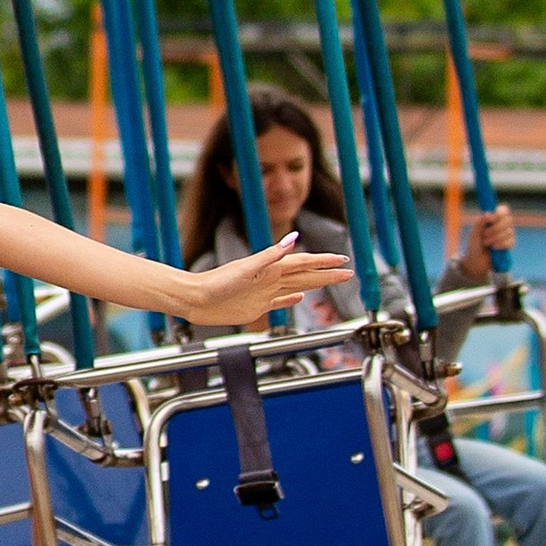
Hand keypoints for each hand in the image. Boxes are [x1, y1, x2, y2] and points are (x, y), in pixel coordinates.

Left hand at [170, 241, 357, 328]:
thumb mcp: (246, 268)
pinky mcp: (257, 306)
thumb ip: (270, 255)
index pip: (304, 262)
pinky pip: (280, 301)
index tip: (342, 260)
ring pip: (298, 286)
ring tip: (332, 280)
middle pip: (306, 275)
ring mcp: (264, 292)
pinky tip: (299, 297)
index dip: (324, 261)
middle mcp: (270, 278)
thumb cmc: (216, 283)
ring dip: (316, 283)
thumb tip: (293, 239)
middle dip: (327, 273)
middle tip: (348, 272)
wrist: (196, 300)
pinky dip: (292, 299)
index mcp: (270, 268)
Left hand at [453, 202, 514, 281]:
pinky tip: (494, 248)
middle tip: (485, 234)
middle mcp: (501, 225)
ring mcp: (507, 235)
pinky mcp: (509, 245)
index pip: (504, 210)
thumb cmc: (474, 245)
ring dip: (496, 238)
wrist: (476, 261)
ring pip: (510, 231)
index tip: (492, 219)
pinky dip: (501, 244)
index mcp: (493, 219)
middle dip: (496, 228)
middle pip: (508, 220)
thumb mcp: (474, 232)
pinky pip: (511, 241)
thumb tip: (490, 213)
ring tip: (486, 243)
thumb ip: (481, 221)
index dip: (500, 213)